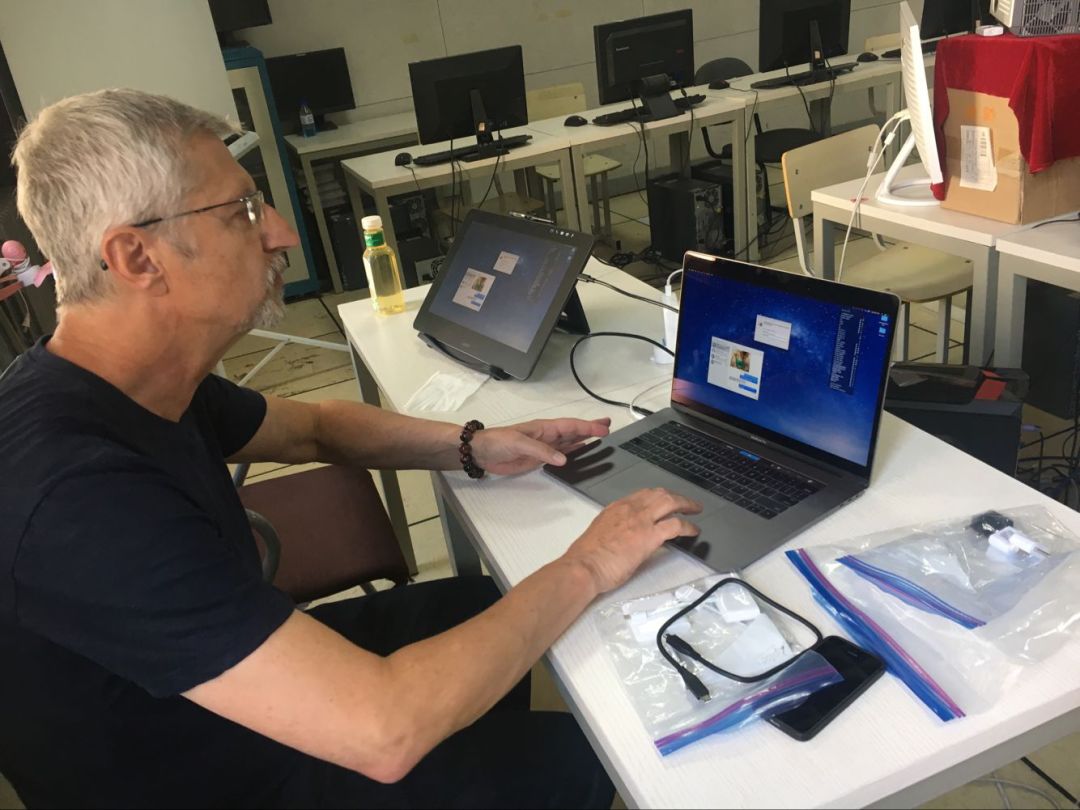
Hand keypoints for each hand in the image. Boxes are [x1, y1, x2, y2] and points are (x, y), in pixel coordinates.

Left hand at [468, 417, 610, 475]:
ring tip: (600, 436)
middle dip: (590, 428)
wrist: (481, 452)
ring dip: (584, 439)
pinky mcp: (539, 458)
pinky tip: (580, 450)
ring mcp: (544, 447)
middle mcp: (547, 436)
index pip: (571, 426)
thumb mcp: (518, 442)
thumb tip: (564, 459)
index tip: (604, 429)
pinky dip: (573, 451)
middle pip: (573, 431)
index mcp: (544, 428)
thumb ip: (541, 451)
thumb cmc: (497, 441)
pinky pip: (560, 454)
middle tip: (609, 426)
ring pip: (569, 441)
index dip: (588, 427)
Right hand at [563, 488, 702, 594]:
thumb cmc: (586, 556)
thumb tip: (624, 537)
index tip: (664, 501)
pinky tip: (694, 530)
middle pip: (659, 494)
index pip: (642, 495)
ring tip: (695, 510)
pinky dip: (688, 526)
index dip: (656, 497)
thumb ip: (614, 530)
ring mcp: (641, 521)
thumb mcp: (600, 532)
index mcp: (616, 508)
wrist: (585, 566)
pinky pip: (676, 525)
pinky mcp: (650, 537)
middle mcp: (630, 509)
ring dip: (686, 505)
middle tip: (686, 502)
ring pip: (670, 503)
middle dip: (675, 496)